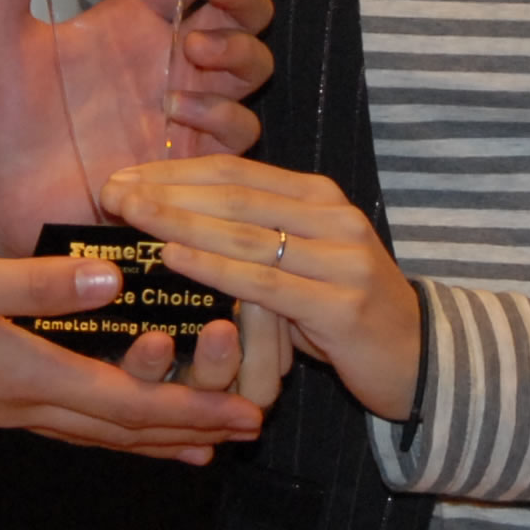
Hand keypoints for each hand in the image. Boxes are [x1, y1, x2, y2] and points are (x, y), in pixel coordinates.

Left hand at [0, 0, 276, 255]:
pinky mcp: (189, 160)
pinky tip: (177, 109)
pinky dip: (221, 113)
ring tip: (192, 50)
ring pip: (252, 65)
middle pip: (241, 12)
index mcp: (132, 20)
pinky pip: (239, 129)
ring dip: (235, 50)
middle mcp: (168, 59)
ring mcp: (185, 109)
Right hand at [0, 246, 263, 463]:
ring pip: (97, 433)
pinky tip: (116, 424)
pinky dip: (110, 429)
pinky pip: (68, 425)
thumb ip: (39, 283)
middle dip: (191, 428)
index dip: (193, 409)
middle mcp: (25, 404)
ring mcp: (6, 410)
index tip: (246, 415)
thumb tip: (115, 282)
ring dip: (155, 437)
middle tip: (249, 430)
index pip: (129, 402)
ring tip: (205, 444)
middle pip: (124, 428)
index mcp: (28, 375)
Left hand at [103, 156, 418, 422]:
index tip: (122, 174)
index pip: (235, 172)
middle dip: (166, 190)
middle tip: (110, 190)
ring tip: (129, 215)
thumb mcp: (302, 262)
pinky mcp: (341, 305)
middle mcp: (333, 218)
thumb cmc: (343, 311)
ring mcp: (341, 260)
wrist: (419, 360)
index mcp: (320, 197)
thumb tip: (173, 221)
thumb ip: (255, 236)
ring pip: (245, 232)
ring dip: (179, 220)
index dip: (175, 170)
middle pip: (234, 194)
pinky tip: (173, 257)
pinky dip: (213, 266)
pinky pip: (263, 281)